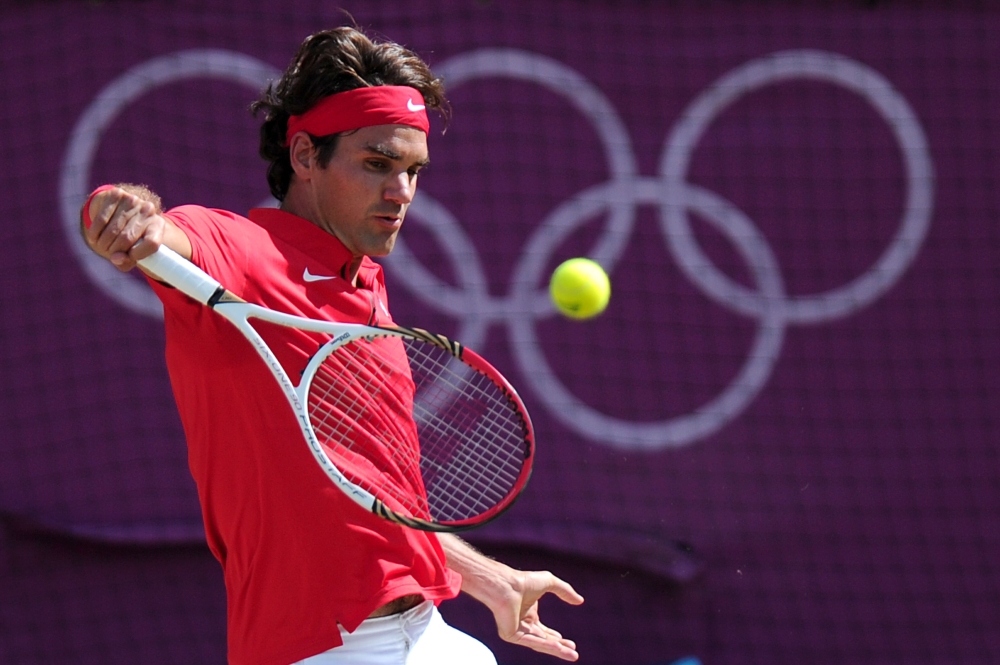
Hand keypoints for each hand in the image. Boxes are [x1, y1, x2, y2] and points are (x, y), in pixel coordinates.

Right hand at [80, 185, 166, 271]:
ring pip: (113, 230)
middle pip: (128, 238)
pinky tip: (94, 237)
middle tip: (109, 253)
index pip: (152, 243)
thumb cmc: (129, 237)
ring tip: (102, 246)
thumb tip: (116, 258)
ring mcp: (133, 200)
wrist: (121, 210)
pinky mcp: (116, 194)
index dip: (138, 254)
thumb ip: (127, 261)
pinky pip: (101, 219)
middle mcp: (148, 211)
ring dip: (103, 243)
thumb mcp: (134, 251)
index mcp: (158, 226)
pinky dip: (95, 232)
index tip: (128, 257)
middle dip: (114, 250)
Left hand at [439, 535, 584, 660]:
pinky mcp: (511, 635)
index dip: (557, 639)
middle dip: (560, 648)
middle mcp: (522, 624)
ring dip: (557, 650)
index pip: (544, 632)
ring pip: (540, 644)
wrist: (507, 585)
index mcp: (528, 614)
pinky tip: (559, 647)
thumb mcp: (550, 582)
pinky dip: (546, 645)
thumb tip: (580, 601)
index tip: (571, 644)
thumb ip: (565, 591)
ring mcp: (516, 631)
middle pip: (544, 640)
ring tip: (572, 655)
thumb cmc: (524, 581)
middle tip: (574, 653)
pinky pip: (531, 642)